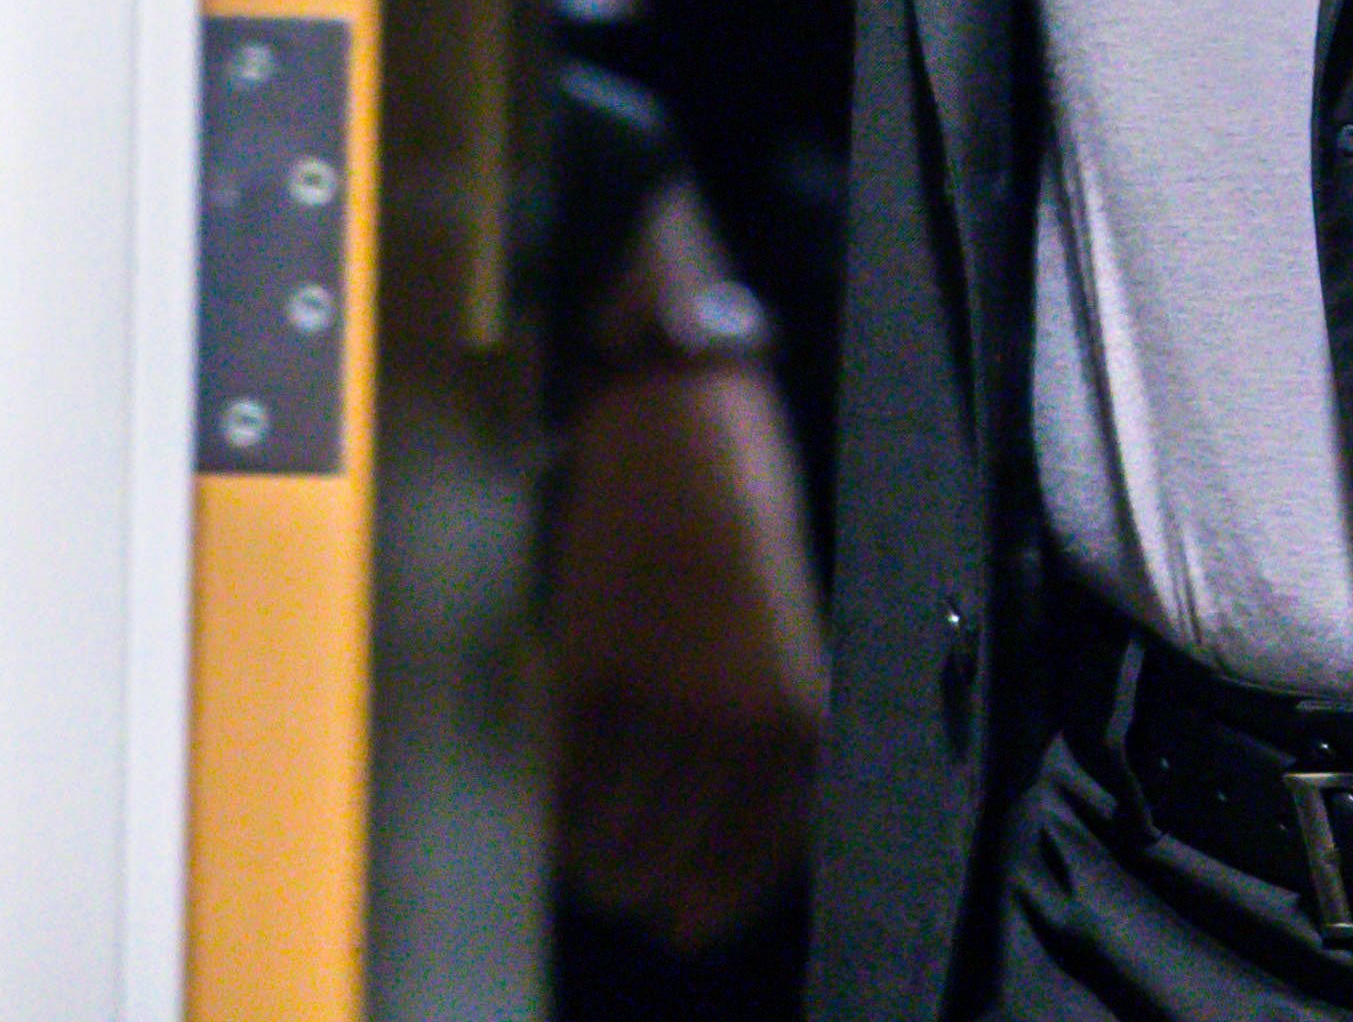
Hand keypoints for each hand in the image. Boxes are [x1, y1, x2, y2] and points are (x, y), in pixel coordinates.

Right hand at [548, 351, 825, 949]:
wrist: (684, 427)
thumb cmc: (741, 523)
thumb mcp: (782, 637)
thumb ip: (761, 732)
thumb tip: (712, 834)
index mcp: (797, 715)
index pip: (757, 856)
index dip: (715, 903)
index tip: (684, 925)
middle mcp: (735, 725)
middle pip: (675, 860)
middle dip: (644, 884)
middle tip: (623, 885)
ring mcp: (658, 701)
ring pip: (613, 837)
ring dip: (595, 859)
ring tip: (587, 854)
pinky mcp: (588, 673)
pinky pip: (563, 782)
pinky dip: (556, 810)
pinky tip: (557, 808)